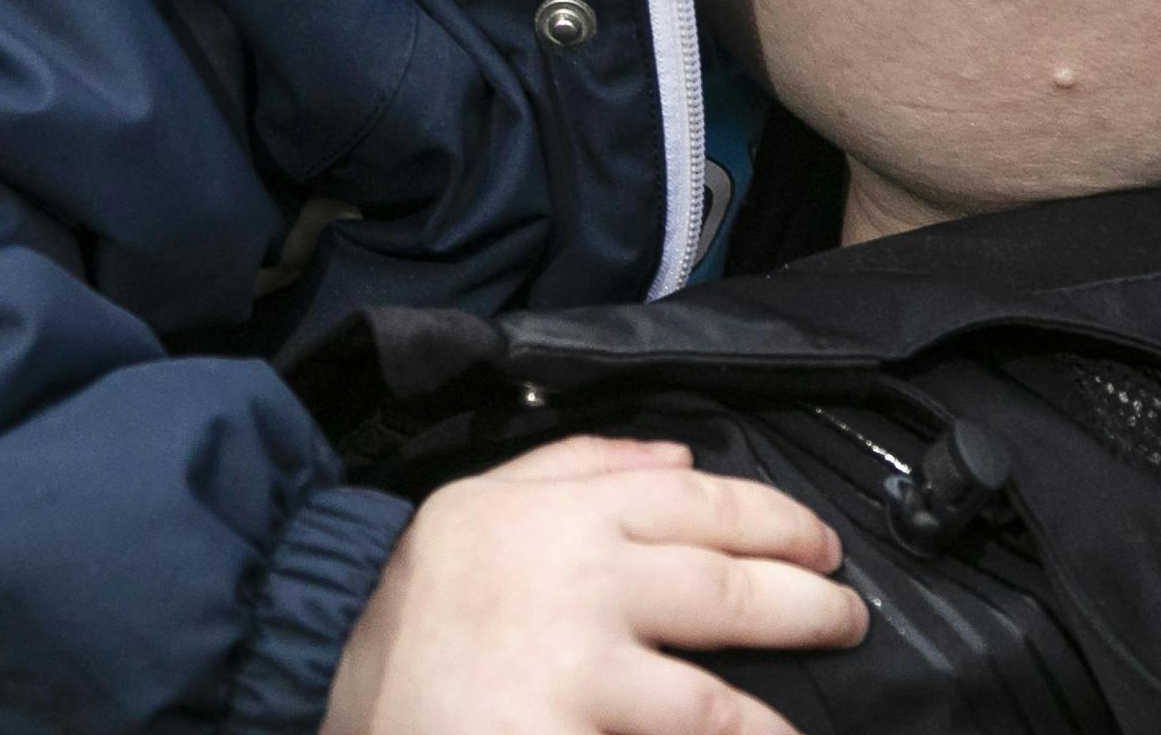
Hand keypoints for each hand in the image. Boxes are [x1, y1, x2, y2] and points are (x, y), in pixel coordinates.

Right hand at [318, 435, 864, 734]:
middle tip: (847, 620)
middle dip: (808, 608)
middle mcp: (583, 587)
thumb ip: (578, 464)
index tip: (825, 547)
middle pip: (729, 592)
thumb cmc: (410, 598)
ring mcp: (576, 677)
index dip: (781, 524)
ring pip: (713, 709)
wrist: (313, 668)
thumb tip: (679, 452)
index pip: (704, 503)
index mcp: (568, 518)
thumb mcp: (478, 500)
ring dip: (771, 727)